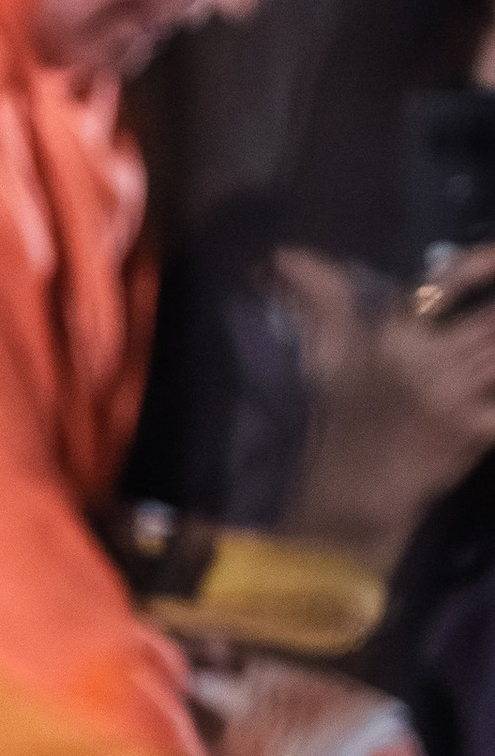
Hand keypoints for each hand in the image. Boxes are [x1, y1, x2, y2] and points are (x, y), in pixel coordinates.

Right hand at [275, 246, 494, 566]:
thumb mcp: (325, 356)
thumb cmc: (340, 422)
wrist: (350, 500)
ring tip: (487, 355)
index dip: (485, 262)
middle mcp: (426, 359)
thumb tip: (283, 255)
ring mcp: (453, 396)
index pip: (452, 279)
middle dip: (494, 317)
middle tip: (488, 330)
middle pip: (492, 317)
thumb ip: (320, 296)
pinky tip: (489, 397)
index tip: (491, 260)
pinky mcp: (475, 431)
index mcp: (394, 334)